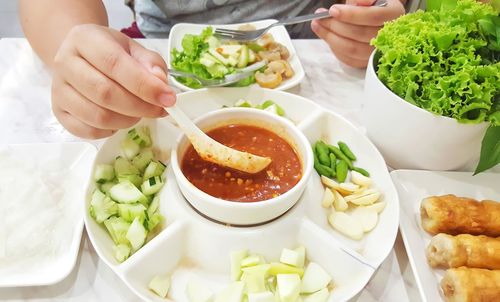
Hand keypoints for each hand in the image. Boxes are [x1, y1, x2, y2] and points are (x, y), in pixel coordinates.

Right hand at [51, 24, 175, 138]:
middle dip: (140, 106)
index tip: (168, 98)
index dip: (144, 85)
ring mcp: (58, 90)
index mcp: (84, 39)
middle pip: (105, 93)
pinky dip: (111, 130)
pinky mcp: (59, 112)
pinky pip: (88, 131)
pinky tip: (121, 120)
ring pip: (97, 116)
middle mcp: (65, 62)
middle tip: (159, 110)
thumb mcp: (133, 49)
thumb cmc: (109, 53)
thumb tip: (160, 82)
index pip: (115, 64)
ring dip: (127, 120)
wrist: (81, 58)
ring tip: (140, 113)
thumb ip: (150, 63)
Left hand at [311, 0, 404, 67]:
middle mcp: (391, 35)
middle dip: (336, 25)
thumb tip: (356, 3)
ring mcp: (378, 52)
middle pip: (360, 34)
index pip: (373, 16)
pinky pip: (348, 58)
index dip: (351, 14)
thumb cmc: (371, 6)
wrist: (376, 19)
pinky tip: (327, 36)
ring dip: (330, 37)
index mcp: (394, 14)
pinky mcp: (366, 62)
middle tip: (319, 18)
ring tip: (317, 25)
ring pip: (352, 49)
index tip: (332, 10)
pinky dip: (334, 47)